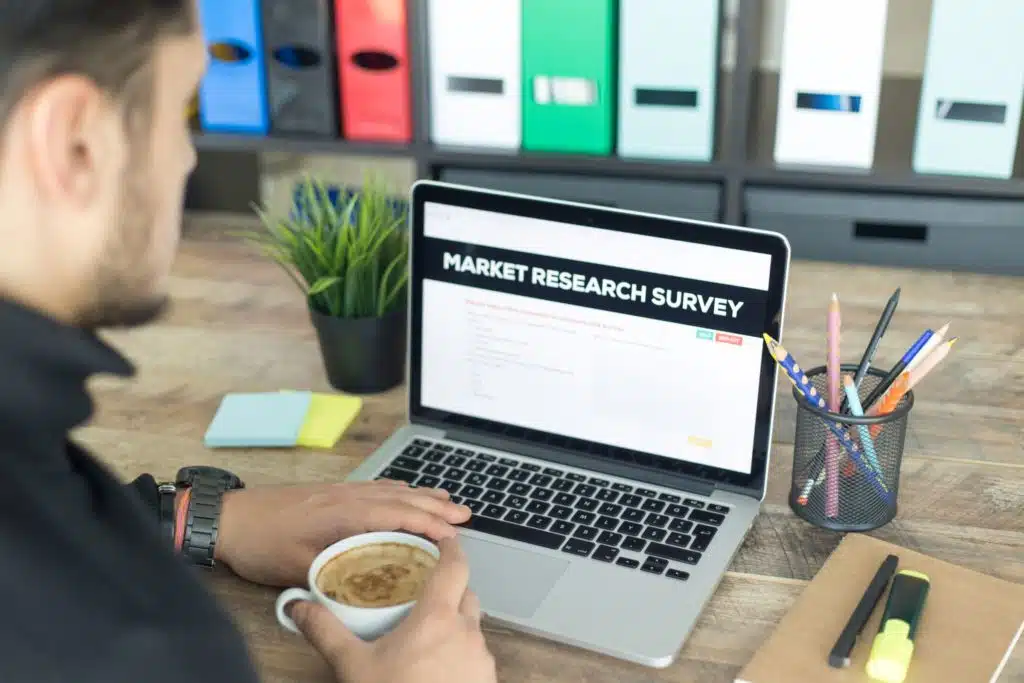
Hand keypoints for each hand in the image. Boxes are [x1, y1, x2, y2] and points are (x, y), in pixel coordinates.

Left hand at [213, 479, 470, 586]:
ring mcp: (339, 491)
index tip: (454, 534)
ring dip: (421, 495)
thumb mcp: (298, 567)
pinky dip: (397, 490)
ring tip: (447, 500)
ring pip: (390, 489)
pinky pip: (374, 487)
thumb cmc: (259, 542)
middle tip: (465, 514)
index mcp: (343, 513)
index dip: (428, 523)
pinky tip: (404, 492)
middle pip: (401, 497)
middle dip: (435, 506)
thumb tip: (360, 591)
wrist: (227, 517)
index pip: (397, 514)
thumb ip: (332, 575)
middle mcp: (346, 496)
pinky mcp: (330, 492)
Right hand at [290, 536, 496, 682]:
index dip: (452, 549)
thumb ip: (327, 632)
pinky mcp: (487, 682)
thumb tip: (299, 606)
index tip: (444, 539)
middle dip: (450, 590)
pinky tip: (438, 667)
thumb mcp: (353, 666)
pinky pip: (477, 656)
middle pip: (466, 596)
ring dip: (455, 624)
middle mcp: (468, 632)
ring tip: (427, 636)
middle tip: (424, 594)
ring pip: (473, 628)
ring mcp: (482, 660)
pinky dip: (461, 653)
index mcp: (438, 618)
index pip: (455, 567)